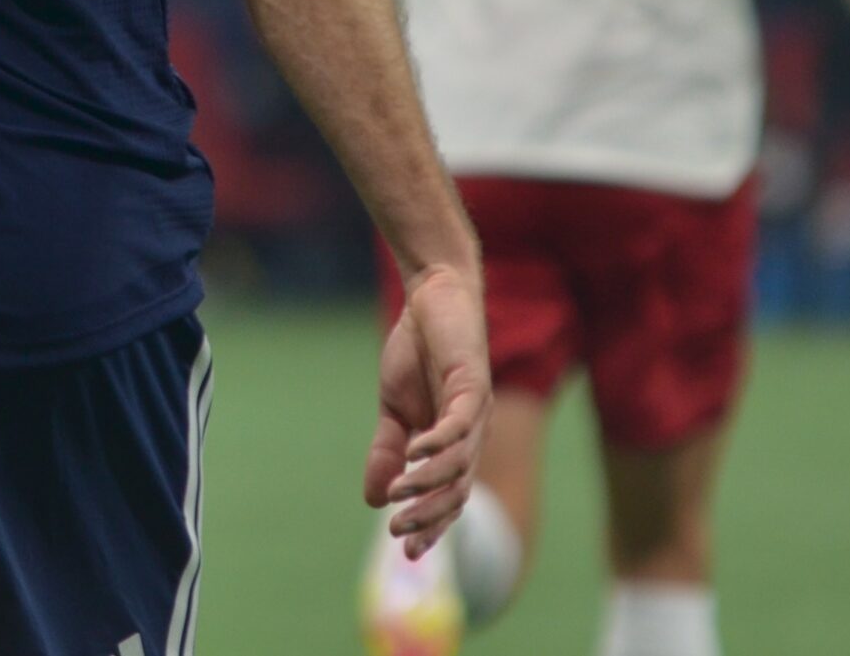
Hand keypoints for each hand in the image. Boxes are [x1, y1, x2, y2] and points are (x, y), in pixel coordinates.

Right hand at [364, 262, 490, 556]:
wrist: (433, 299)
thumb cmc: (418, 352)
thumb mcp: (393, 408)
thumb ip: (388, 451)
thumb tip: (374, 499)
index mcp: (454, 444)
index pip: (448, 496)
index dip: (430, 525)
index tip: (404, 551)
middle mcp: (472, 435)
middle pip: (458, 490)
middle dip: (431, 517)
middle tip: (400, 534)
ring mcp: (475, 412)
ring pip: (459, 464)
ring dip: (429, 484)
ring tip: (399, 496)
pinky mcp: (472, 385)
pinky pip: (459, 425)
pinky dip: (438, 444)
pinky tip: (415, 453)